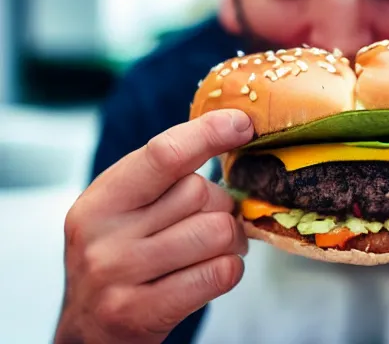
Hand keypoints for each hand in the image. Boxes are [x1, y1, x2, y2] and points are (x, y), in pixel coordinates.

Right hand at [54, 109, 252, 343]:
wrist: (88, 332)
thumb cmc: (120, 255)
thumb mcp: (123, 208)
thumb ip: (163, 175)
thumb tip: (228, 131)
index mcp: (102, 198)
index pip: (164, 153)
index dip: (208, 133)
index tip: (242, 124)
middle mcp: (104, 235)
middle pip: (200, 192)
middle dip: (221, 203)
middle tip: (215, 217)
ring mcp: (120, 276)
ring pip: (217, 231)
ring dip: (231, 238)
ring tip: (217, 246)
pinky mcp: (141, 313)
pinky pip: (220, 272)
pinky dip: (230, 267)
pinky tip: (213, 270)